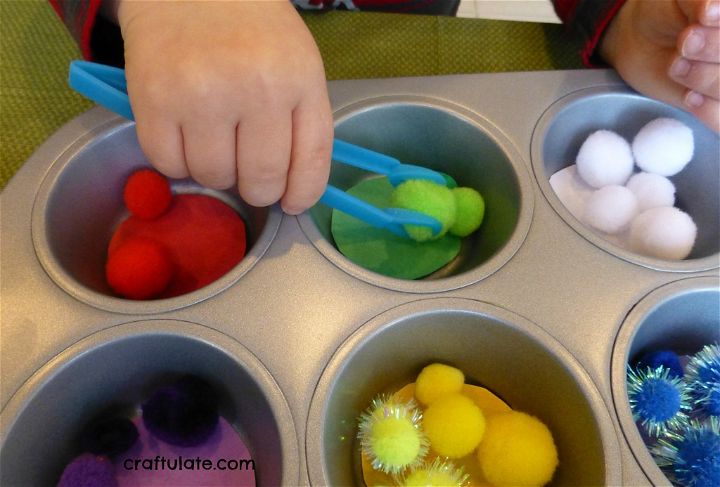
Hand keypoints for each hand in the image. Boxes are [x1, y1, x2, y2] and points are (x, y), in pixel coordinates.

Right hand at [115, 0, 332, 213]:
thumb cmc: (250, 29)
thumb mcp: (298, 63)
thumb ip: (303, 122)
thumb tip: (291, 189)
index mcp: (299, 78)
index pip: (311, 161)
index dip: (302, 193)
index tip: (291, 202)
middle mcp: (254, 87)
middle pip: (260, 180)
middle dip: (257, 188)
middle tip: (248, 172)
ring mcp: (202, 93)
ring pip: (213, 176)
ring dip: (216, 171)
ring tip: (215, 138)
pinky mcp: (154, 97)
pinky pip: (169, 164)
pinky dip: (178, 160)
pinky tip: (186, 133)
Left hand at [600, 0, 718, 131]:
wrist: (641, 40)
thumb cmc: (668, 13)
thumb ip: (699, 2)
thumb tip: (712, 10)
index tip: (703, 18)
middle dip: (714, 50)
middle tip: (685, 43)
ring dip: (707, 79)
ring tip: (677, 65)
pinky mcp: (717, 108)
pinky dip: (709, 112)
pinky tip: (689, 97)